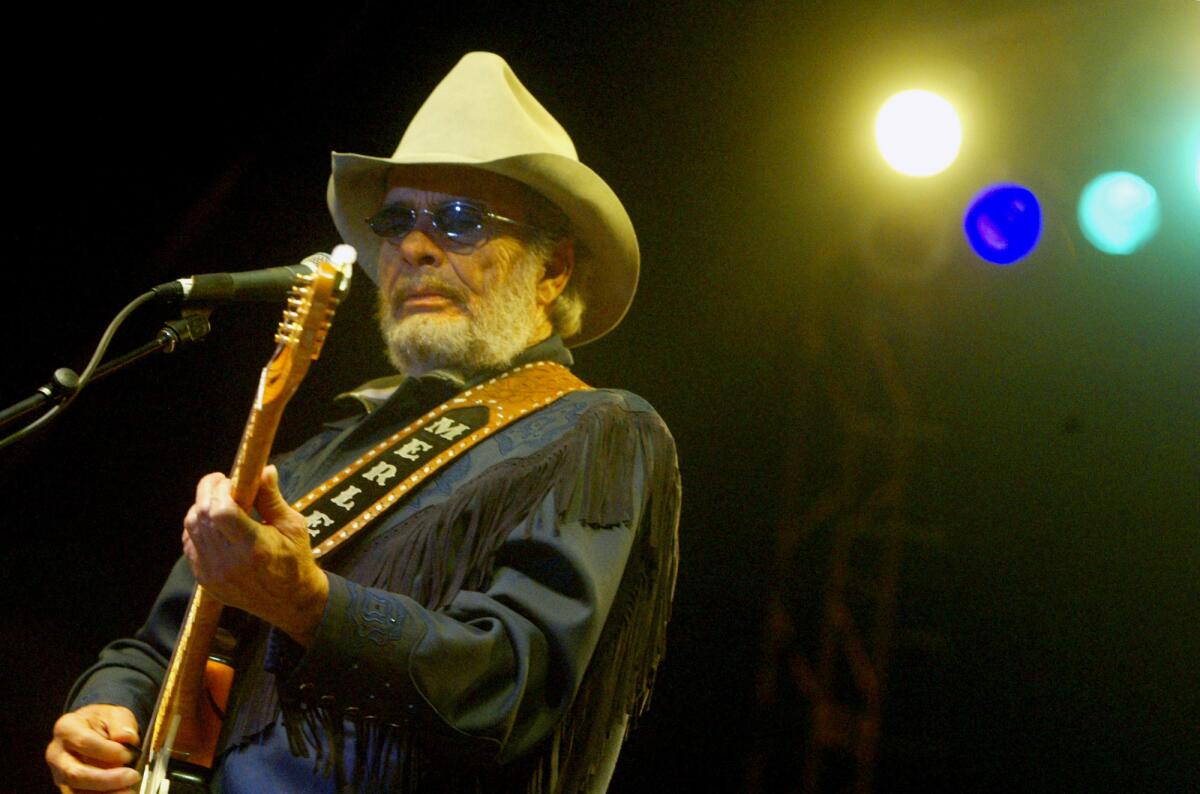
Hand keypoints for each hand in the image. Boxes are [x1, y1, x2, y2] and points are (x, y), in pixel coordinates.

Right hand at [45, 703, 139, 792]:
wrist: (94, 729)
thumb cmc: (105, 722)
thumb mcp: (116, 714)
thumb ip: (122, 725)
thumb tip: (127, 739)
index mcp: (67, 728)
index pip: (85, 742)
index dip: (109, 751)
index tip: (129, 754)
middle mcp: (57, 754)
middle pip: (76, 773)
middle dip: (106, 779)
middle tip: (132, 776)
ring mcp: (59, 774)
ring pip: (76, 792)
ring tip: (129, 791)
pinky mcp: (67, 788)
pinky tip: (120, 793)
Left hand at [182, 465, 328, 644]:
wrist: (290, 601)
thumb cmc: (296, 559)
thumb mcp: (293, 526)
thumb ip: (272, 498)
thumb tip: (264, 469)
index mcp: (254, 547)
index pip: (220, 511)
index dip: (220, 489)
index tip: (230, 480)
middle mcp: (229, 562)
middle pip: (201, 516)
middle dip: (208, 492)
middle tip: (222, 483)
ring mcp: (213, 573)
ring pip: (191, 528)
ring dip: (201, 508)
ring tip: (219, 502)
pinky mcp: (205, 580)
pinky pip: (190, 545)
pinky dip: (197, 528)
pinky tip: (214, 524)